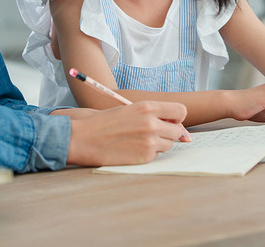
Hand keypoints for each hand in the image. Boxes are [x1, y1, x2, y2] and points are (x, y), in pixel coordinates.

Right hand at [66, 101, 187, 165]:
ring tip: (140, 140)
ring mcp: (149, 142)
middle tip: (155, 133)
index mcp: (148, 107)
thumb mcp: (130, 109)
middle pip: (178, 131)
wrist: (84, 138)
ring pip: (169, 144)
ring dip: (160, 144)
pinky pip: (157, 155)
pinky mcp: (145, 157)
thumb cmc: (105, 122)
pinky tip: (133, 149)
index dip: (176, 117)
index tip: (169, 121)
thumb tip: (174, 124)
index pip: (180, 111)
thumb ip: (152, 114)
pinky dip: (149, 153)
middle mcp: (152, 123)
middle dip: (169, 133)